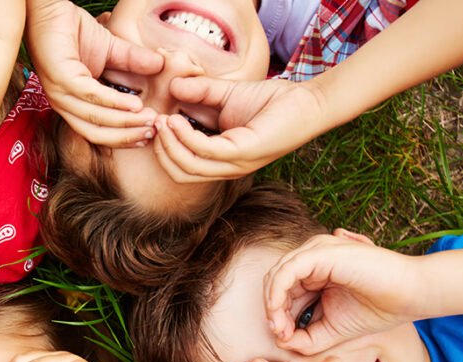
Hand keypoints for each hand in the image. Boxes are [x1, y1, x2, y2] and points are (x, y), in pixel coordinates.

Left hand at [26, 0, 162, 146]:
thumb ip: (132, 61)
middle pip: (96, 133)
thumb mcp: (110, 50)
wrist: (52, 9)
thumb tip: (160, 66)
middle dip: (127, 135)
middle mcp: (64, 104)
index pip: (99, 131)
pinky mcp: (60, 77)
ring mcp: (59, 92)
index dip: (124, 137)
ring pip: (94, 118)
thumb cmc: (74, 31)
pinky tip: (134, 104)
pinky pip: (90, 96)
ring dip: (125, 122)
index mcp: (73, 104)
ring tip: (148, 119)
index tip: (150, 134)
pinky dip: (114, 102)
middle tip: (153, 131)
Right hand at [152, 76, 327, 180]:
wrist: (307, 101)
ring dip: (169, 144)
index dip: (162, 148)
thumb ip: (200, 92)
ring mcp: (236, 164)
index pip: (181, 167)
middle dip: (161, 150)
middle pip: (180, 173)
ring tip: (163, 120)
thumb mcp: (226, 95)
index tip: (154, 122)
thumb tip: (172, 86)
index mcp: (221, 160)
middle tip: (154, 123)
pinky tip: (177, 119)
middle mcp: (227, 168)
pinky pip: (205, 151)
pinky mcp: (244, 153)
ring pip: (188, 167)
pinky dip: (186, 137)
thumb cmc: (272, 102)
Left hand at [264, 229, 424, 353]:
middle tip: (280, 335)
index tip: (284, 339)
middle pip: (275, 283)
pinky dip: (277, 293)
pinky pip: (287, 270)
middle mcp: (313, 258)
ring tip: (282, 328)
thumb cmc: (378, 310)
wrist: (411, 295)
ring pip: (277, 275)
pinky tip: (280, 313)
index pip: (283, 292)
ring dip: (273, 305)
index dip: (277, 316)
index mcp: (316, 273)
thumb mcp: (333, 330)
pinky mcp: (321, 252)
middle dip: (272, 311)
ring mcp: (317, 252)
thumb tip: (280, 341)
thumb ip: (306, 338)